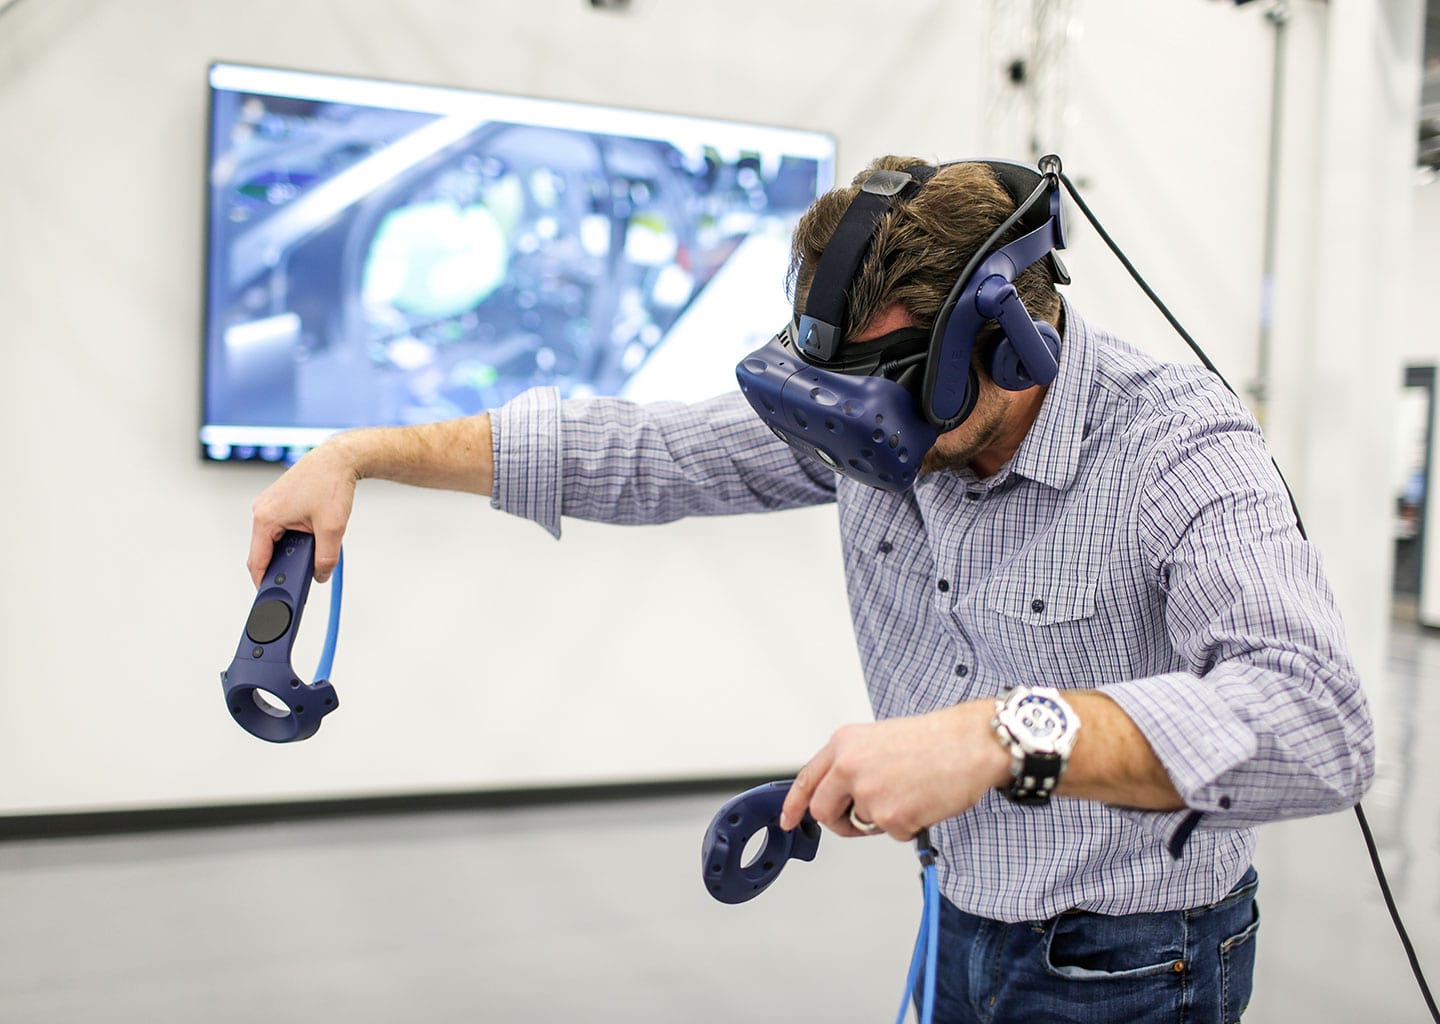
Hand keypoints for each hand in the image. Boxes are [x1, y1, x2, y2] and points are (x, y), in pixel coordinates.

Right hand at [248, 439, 359, 585]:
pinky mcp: (278, 502)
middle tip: (300, 577)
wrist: (338, 458)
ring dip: (290, 551)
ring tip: (312, 551)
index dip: (263, 583)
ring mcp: (268, 505)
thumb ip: (325, 558)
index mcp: (266, 518)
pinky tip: (310, 538)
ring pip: (273, 541)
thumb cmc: (331, 484)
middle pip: (264, 552)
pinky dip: (292, 539)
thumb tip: (320, 575)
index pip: (256, 561)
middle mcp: (261, 511)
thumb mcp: (332, 528)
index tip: (270, 598)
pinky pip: (279, 529)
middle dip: (282, 567)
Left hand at [779, 701, 1009, 839]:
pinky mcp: (891, 817)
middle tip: (859, 820)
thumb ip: (852, 763)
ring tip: (909, 792)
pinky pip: (891, 834)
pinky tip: (923, 800)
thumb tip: (840, 793)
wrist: (971, 744)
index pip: (806, 780)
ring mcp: (869, 793)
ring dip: (883, 818)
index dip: (794, 804)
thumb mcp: (879, 739)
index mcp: (844, 744)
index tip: (788, 819)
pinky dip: (908, 825)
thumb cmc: (935, 739)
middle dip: (839, 821)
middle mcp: (849, 767)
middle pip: (823, 811)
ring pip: (862, 823)